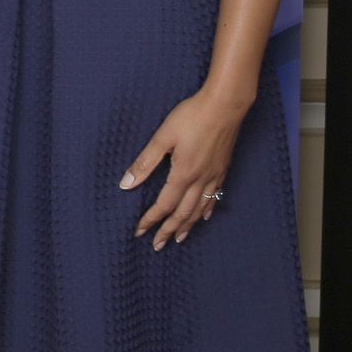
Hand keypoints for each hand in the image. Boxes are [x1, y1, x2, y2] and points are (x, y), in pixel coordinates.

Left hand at [121, 89, 240, 246]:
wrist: (225, 105)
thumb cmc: (192, 116)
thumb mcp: (162, 137)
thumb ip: (145, 163)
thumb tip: (126, 184)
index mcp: (183, 174)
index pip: (164, 205)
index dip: (151, 219)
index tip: (139, 231)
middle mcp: (201, 180)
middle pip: (182, 213)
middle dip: (169, 230)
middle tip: (158, 245)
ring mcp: (215, 176)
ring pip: (200, 208)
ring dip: (188, 225)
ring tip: (179, 238)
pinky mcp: (223, 169)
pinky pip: (215, 197)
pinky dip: (207, 210)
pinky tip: (204, 216)